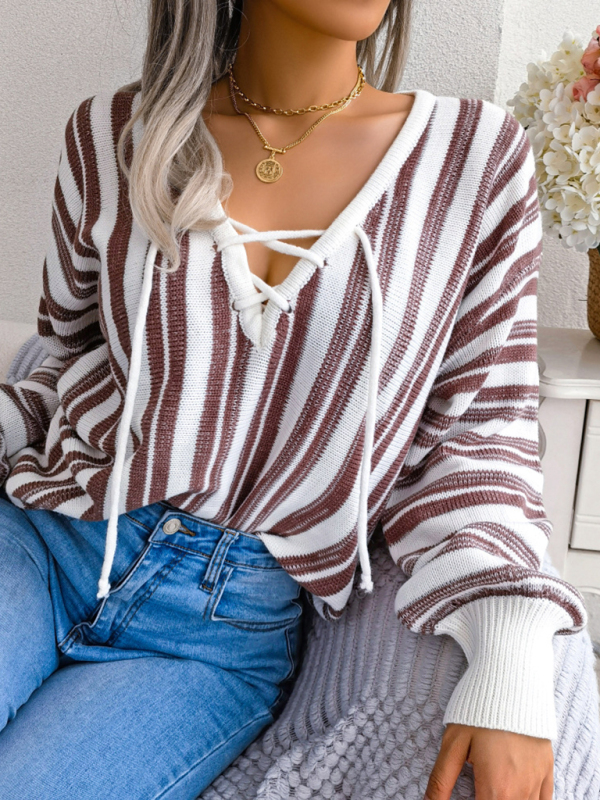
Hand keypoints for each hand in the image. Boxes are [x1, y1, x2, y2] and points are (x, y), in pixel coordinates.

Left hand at [423, 723, 553, 799]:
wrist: (512, 680)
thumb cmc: (478, 710)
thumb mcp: (453, 742)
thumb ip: (441, 780)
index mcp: (496, 789)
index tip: (467, 794)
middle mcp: (521, 792)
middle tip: (476, 790)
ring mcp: (537, 781)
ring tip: (490, 790)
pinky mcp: (547, 769)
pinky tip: (513, 793)